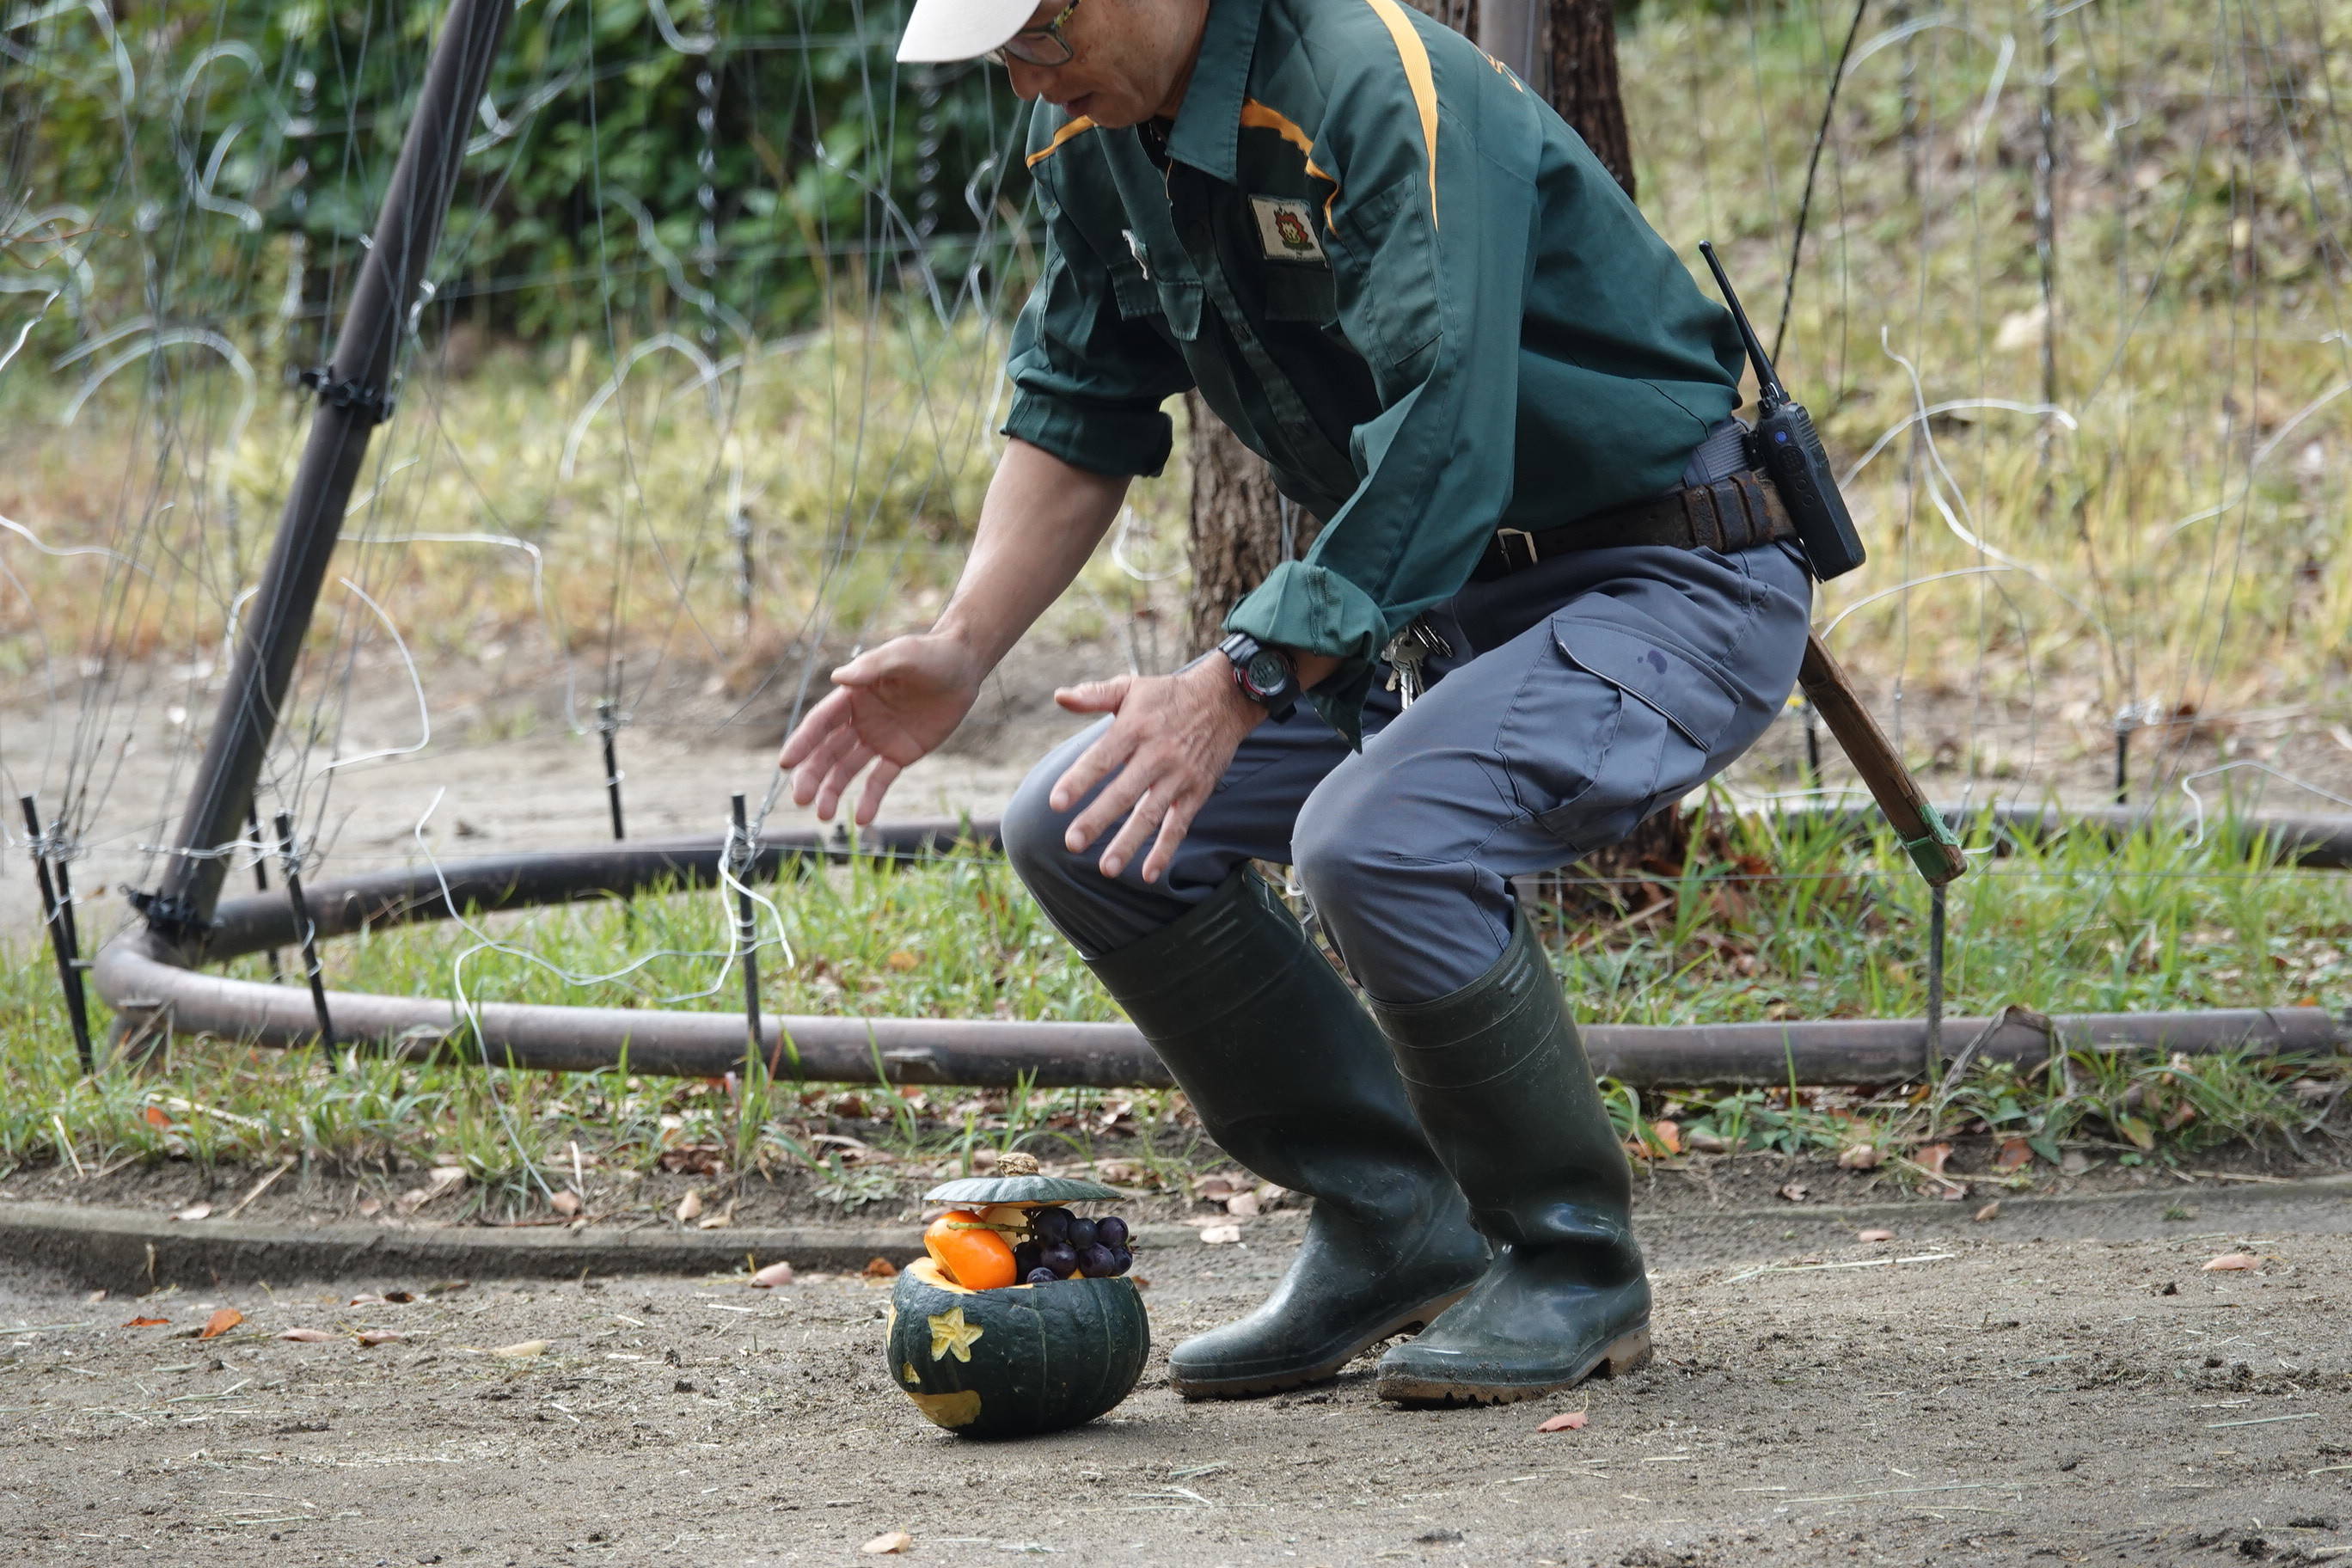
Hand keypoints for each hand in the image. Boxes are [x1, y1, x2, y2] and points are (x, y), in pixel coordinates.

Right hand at [776, 633, 984, 823]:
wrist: (963, 667)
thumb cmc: (929, 654)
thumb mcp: (901, 656)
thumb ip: (871, 668)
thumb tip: (837, 677)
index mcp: (852, 696)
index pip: (820, 723)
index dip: (802, 742)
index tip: (786, 763)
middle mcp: (858, 720)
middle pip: (827, 752)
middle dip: (812, 775)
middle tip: (800, 799)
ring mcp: (877, 739)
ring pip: (847, 769)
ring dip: (832, 791)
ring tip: (823, 816)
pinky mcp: (899, 754)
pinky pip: (880, 779)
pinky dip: (870, 799)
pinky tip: (862, 819)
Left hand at [1049, 655, 1267, 882]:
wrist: (1225, 699)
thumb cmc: (1168, 695)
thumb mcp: (1131, 687)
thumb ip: (1095, 695)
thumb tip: (1060, 697)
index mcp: (1134, 728)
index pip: (1102, 758)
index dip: (1079, 780)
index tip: (1055, 803)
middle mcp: (1157, 754)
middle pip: (1123, 792)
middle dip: (1097, 819)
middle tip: (1072, 843)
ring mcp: (1179, 776)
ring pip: (1150, 814)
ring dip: (1128, 843)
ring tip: (1106, 869)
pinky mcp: (1197, 791)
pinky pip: (1179, 825)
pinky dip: (1165, 850)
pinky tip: (1148, 873)